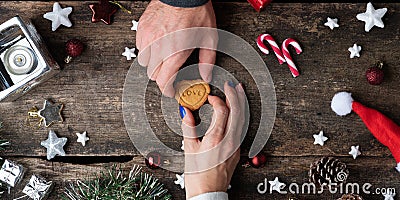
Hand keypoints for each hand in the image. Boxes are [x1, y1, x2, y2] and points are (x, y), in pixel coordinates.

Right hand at [136, 0, 216, 96]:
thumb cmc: (197, 11)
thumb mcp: (209, 38)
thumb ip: (207, 61)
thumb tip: (206, 76)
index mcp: (175, 52)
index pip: (163, 81)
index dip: (167, 90)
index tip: (171, 91)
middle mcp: (159, 47)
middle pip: (153, 74)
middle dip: (162, 77)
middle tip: (170, 74)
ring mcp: (148, 38)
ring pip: (144, 62)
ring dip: (153, 64)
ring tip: (164, 58)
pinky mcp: (142, 28)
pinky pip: (140, 47)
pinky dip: (147, 51)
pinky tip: (158, 45)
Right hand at [182, 82, 245, 197]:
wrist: (209, 193)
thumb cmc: (198, 175)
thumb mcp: (189, 150)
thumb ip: (189, 128)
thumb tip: (186, 111)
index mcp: (217, 139)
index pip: (222, 111)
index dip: (217, 100)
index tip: (210, 97)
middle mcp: (230, 141)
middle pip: (238, 113)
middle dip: (236, 96)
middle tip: (232, 84)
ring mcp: (236, 146)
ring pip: (243, 120)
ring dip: (241, 104)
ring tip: (239, 91)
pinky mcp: (237, 150)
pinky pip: (242, 128)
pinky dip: (240, 115)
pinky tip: (237, 111)